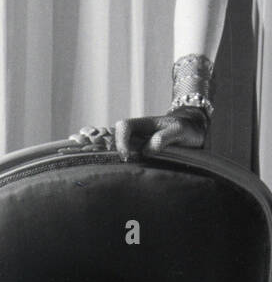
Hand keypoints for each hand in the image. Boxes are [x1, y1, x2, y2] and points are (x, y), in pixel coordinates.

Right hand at [65, 111, 207, 159]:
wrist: (192, 127)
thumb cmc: (188, 129)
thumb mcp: (182, 132)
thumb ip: (166, 138)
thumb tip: (149, 149)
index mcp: (143, 124)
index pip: (124, 127)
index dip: (122, 141)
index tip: (127, 156)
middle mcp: (134, 131)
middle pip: (107, 132)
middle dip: (91, 138)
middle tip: (75, 147)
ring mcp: (132, 139)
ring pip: (105, 139)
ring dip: (89, 143)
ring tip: (69, 147)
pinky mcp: (133, 147)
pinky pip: (112, 147)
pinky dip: (97, 149)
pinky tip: (82, 151)